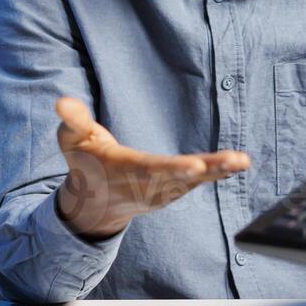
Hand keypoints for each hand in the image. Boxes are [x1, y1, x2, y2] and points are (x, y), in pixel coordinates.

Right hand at [53, 97, 249, 240]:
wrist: (92, 204)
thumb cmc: (84, 163)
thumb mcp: (72, 140)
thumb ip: (72, 120)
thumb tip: (62, 102)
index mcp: (123, 171)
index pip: (150, 170)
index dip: (173, 169)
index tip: (196, 166)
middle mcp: (146, 185)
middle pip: (179, 178)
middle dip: (206, 171)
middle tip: (233, 162)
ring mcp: (161, 192)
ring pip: (193, 183)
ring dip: (219, 172)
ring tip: (242, 161)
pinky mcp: (173, 191)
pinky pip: (198, 183)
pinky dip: (218, 174)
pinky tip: (239, 163)